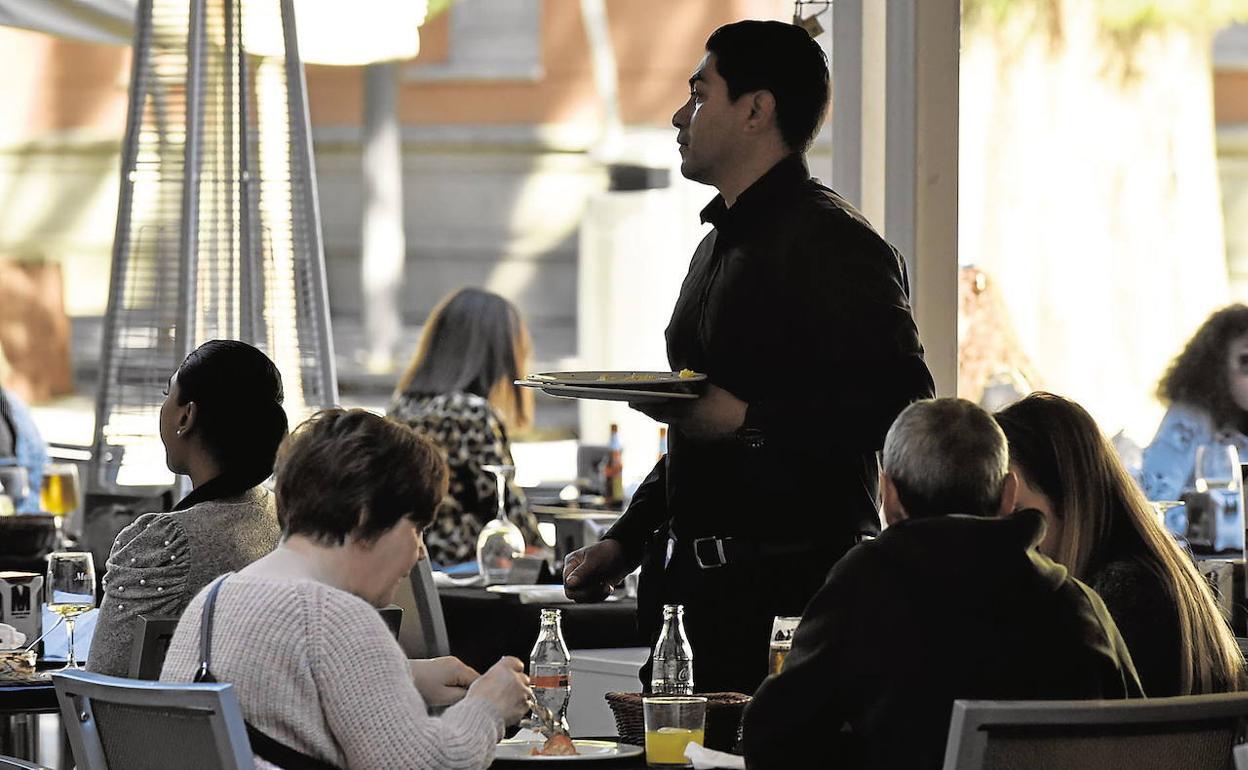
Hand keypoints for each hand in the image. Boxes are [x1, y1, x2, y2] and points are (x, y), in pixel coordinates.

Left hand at [409, 656, 478, 706]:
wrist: (396, 677)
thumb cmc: (419, 687)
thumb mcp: (444, 697)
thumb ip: (462, 697)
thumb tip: (473, 698)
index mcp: (458, 668)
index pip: (479, 680)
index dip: (478, 694)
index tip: (474, 705)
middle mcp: (454, 662)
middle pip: (470, 679)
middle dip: (467, 693)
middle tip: (460, 706)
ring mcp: (446, 663)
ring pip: (460, 679)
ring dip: (457, 690)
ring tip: (447, 702)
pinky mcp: (438, 666)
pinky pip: (451, 678)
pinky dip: (449, 687)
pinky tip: (440, 695)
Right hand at [467, 656, 529, 724]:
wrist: (483, 715)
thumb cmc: (478, 700)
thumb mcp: (482, 681)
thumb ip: (494, 676)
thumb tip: (496, 678)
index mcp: (504, 668)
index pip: (516, 663)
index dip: (515, 669)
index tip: (513, 672)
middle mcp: (515, 678)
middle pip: (523, 677)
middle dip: (518, 684)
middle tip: (507, 692)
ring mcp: (522, 691)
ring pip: (526, 691)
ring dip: (520, 696)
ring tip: (506, 703)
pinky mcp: (524, 705)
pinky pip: (526, 704)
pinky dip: (521, 707)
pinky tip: (509, 710)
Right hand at [563, 538, 631, 602]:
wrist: (623, 556)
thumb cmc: (607, 552)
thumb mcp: (593, 560)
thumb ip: (581, 572)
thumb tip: (569, 583)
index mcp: (571, 564)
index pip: (567, 583)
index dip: (577, 586)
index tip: (589, 582)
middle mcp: (575, 574)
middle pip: (573, 593)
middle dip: (588, 592)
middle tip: (600, 585)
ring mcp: (584, 583)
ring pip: (583, 598)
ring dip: (596, 594)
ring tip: (606, 585)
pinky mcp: (592, 589)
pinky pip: (593, 599)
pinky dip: (601, 595)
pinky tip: (608, 586)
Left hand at [629, 384, 745, 441]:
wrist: (745, 424)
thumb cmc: (726, 402)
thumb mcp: (707, 388)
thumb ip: (691, 385)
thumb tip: (679, 380)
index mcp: (684, 411)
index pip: (657, 410)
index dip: (642, 406)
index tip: (630, 401)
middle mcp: (684, 424)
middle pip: (662, 417)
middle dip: (650, 409)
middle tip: (638, 403)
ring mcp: (691, 433)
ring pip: (675, 422)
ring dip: (669, 414)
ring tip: (664, 405)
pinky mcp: (699, 438)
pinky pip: (686, 428)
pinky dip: (684, 420)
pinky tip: (688, 414)